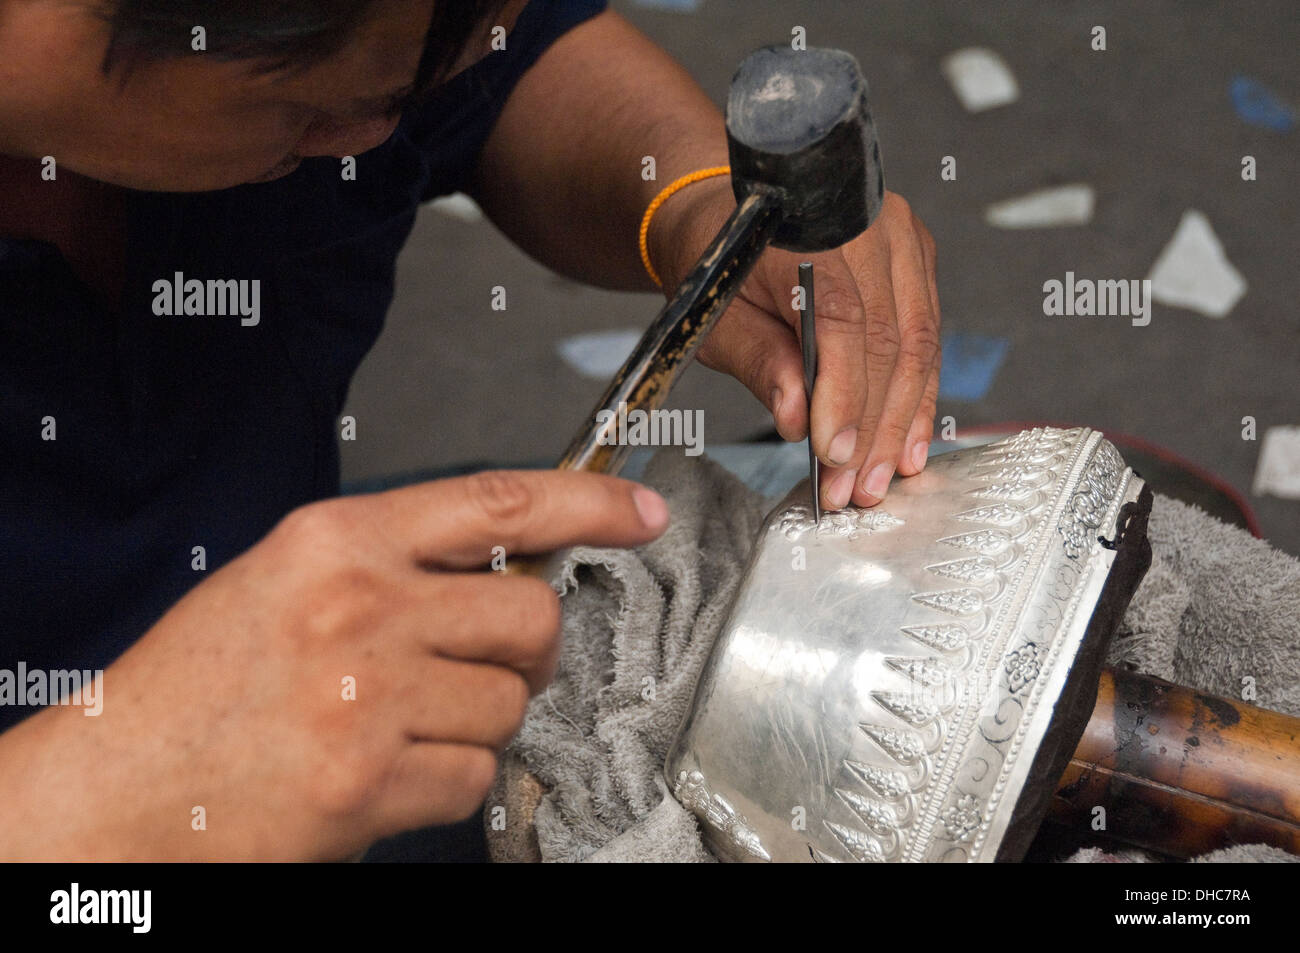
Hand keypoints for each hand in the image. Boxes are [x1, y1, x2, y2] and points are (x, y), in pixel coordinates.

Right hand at [1, 470, 668, 859]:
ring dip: (476, 722)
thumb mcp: (285, 579)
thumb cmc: (200, 683)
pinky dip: (448, 781)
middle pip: (532, 615)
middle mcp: (359, 605)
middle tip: (489, 666)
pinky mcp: (368, 778)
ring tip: (401, 725)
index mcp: (336, 541)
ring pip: (509, 703)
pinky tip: (386, 772)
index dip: (587, 505)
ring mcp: (367, 694)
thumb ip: (392, 563)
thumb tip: (506, 568)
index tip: (640, 514)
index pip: (497, 503)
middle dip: (528, 650)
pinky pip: (475, 776)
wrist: (118, 786)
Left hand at [658, 184, 940, 510]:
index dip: (845, 396)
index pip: (842, 323)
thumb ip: (757, 361)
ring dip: (903, 421)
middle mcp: (868, 227)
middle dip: (875, 427)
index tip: (833, 455)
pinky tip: (909, 444)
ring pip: (920, 344)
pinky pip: (928, 336)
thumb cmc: (721, 263)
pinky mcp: (917, 260)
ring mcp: (902, 239)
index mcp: (811, 232)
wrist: (735, 215)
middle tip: (857, 486)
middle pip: (891, 340)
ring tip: (883, 478)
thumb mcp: (717, 316)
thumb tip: (793, 419)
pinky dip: (920, 396)